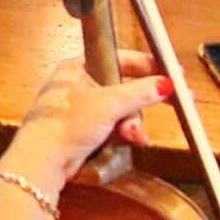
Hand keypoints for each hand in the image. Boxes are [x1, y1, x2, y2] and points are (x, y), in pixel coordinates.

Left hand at [0, 51, 171, 197]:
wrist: (43, 161)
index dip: (149, 65)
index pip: (122, 58)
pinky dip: (125, 133)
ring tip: (135, 135)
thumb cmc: (66, 124)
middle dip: (143, 102)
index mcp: (79, 66)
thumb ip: (140, 93)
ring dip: (133, 123)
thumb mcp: (108, 103)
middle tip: (176, 102)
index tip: (173, 73)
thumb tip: (167, 84)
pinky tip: (134, 141)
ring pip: (123, 109)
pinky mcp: (86, 129)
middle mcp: (81, 83)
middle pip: (126, 86)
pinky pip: (115, 126)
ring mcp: (84, 108)